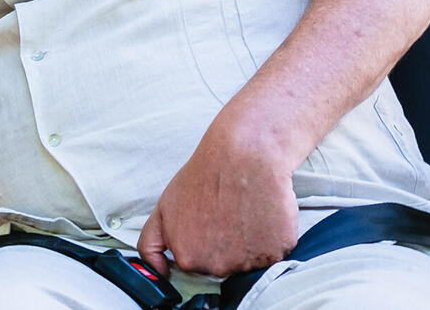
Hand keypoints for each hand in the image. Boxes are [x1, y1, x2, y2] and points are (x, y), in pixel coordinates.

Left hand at [138, 133, 298, 277]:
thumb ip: (151, 245)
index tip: (207, 222)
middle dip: (225, 246)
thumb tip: (158, 273)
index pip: (196, 265)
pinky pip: (274, 253)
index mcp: (188, 259)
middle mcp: (219, 267)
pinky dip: (271, 238)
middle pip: (224, 266)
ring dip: (249, 243)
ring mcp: (250, 262)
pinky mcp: (278, 253)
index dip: (202, 241)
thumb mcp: (162, 210)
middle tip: (226, 215)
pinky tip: (262, 215)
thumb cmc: (203, 178)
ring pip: (250, 262)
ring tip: (244, 212)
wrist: (243, 156)